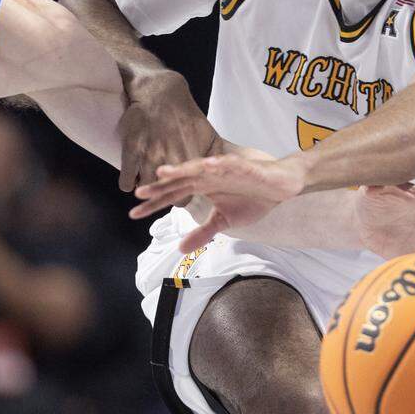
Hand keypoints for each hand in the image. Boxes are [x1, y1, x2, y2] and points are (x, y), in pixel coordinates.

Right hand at [118, 70, 218, 192]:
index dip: (185, 195)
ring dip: (147, 190)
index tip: (182, 190)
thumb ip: (216, 156)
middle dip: (166, 195)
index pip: (189, 195)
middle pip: (168, 197)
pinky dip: (129, 182)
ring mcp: (149, 157)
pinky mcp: (131, 151)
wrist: (161, 94)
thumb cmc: (185, 115)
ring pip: (145, 191)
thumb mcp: (209, 134)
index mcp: (191, 159)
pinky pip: (126, 181)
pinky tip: (134, 177)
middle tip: (165, 188)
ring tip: (149, 184)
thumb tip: (221, 172)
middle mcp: (170, 160)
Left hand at [131, 152, 306, 251]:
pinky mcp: (242, 166)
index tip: (133, 213)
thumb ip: (202, 232)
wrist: (281, 186)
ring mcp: (223, 169)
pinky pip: (228, 164)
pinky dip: (217, 164)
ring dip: (181, 170)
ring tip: (163, 172)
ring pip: (198, 168)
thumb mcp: (224, 221)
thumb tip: (181, 249)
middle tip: (138, 193)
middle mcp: (207, 175)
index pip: (172, 194)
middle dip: (159, 186)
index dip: (154, 203)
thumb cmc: (252, 198)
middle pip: (179, 180)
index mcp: (201, 186)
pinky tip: (206, 165)